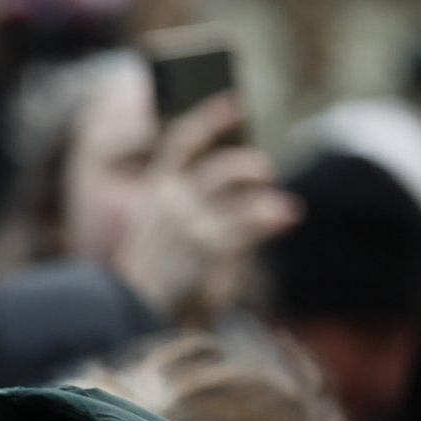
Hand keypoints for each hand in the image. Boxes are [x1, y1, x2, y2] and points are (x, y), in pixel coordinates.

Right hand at [112, 94, 299, 324]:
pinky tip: (286, 216)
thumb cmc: (155, 279)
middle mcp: (170, 201)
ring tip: (282, 205)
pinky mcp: (211, 245)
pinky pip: (251, 220)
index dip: (210, 118)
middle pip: (220, 166)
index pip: (181, 142)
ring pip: (236, 184)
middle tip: (265, 174)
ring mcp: (190, 221)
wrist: (135, 317)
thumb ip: (189, 210)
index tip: (236, 102)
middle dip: (249, 166)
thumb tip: (239, 189)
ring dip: (262, 187)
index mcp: (153, 195)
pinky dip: (272, 216)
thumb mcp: (161, 237)